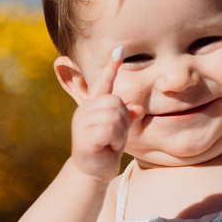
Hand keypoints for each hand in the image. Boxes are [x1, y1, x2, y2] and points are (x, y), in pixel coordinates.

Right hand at [70, 52, 141, 180]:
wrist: (92, 171)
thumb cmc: (105, 149)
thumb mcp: (118, 130)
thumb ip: (126, 117)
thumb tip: (139, 109)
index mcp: (93, 106)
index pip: (103, 83)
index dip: (111, 67)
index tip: (119, 50)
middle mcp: (86, 110)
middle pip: (116, 102)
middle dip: (122, 121)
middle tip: (114, 136)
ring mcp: (83, 122)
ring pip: (115, 116)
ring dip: (119, 133)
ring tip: (110, 142)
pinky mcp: (84, 135)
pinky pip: (110, 129)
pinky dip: (114, 140)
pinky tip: (107, 147)